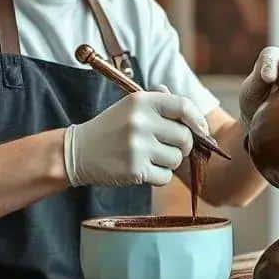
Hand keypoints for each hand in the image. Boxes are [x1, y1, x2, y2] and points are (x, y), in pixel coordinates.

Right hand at [64, 92, 208, 186]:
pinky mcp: (135, 169)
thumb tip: (195, 116)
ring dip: (169, 162)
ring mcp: (137, 146)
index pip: (183, 106)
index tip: (201, 130)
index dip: (197, 120)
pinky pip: (165, 177)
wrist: (77, 152)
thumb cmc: (110, 128)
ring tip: (150, 157)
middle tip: (168, 147)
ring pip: (176, 159)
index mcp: (141, 101)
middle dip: (182, 145)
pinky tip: (143, 169)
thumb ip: (160, 102)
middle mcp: (140, 121)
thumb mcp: (130, 106)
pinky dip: (158, 176)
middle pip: (185, 137)